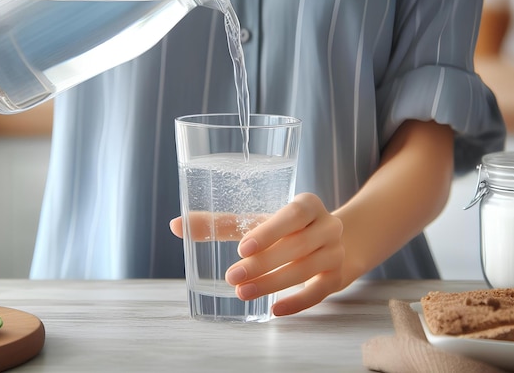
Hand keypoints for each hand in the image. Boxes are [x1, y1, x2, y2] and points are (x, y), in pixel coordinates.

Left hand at [170, 193, 344, 315]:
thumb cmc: (287, 227)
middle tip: (232, 277)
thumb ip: (221, 223)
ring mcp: (335, 251)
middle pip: (296, 245)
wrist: (334, 241)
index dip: (269, 231)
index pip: (292, 214)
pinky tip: (274, 309)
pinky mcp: (337, 276)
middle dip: (262, 264)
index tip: (242, 247)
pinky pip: (318, 292)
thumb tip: (176, 225)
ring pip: (304, 270)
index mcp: (308, 204)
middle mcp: (327, 225)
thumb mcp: (261, 220)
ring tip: (242, 293)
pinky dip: (297, 302)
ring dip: (272, 283)